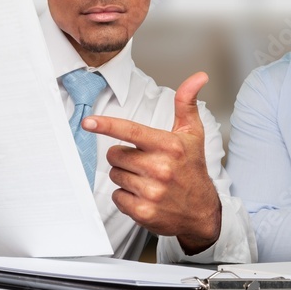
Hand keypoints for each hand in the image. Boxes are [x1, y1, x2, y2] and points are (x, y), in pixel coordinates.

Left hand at [83, 72, 221, 254]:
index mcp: (169, 146)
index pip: (131, 131)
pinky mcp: (143, 212)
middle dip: (124, 156)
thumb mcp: (193, 134)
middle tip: (143, 161)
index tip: (88, 122)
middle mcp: (160, 168)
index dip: (107, 125)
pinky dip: (126, 196)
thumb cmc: (193, 168)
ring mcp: (151, 192)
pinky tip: (143, 195)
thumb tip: (198, 77)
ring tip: (146, 179)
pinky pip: (117, 197)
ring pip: (115, 175)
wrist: (201, 211)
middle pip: (116, 155)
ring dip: (125, 176)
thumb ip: (187, 103)